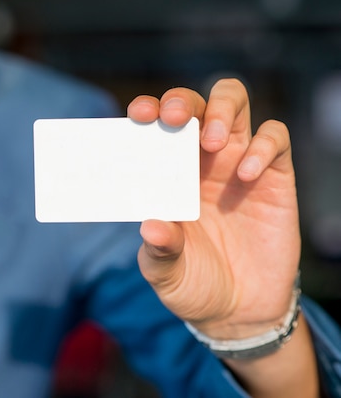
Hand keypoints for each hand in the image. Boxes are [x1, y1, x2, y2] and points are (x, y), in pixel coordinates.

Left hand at [127, 78, 299, 338]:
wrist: (237, 311)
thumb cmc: (192, 282)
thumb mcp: (166, 273)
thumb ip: (159, 250)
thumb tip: (151, 225)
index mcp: (167, 174)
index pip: (156, 126)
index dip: (148, 110)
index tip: (138, 114)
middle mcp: (201, 161)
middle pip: (195, 104)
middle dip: (182, 101)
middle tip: (173, 118)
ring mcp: (238, 164)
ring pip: (235, 105)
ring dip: (222, 109)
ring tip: (212, 142)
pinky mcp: (274, 178)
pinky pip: (275, 138)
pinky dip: (263, 147)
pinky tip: (247, 176)